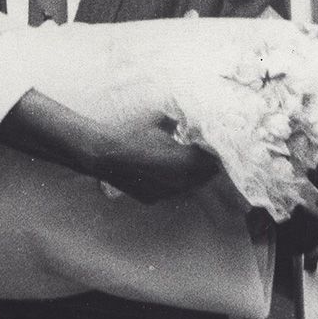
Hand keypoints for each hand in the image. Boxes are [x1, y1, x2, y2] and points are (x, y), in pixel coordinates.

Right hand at [99, 125, 219, 203]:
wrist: (104, 153)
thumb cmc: (132, 133)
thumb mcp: (159, 119)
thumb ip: (177, 122)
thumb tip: (185, 121)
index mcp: (185, 161)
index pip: (211, 162)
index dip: (213, 154)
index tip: (211, 147)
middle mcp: (179, 182)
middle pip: (203, 178)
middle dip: (204, 167)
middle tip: (202, 155)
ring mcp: (166, 193)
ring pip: (187, 187)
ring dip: (189, 177)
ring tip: (183, 163)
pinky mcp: (152, 199)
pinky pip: (170, 192)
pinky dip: (172, 183)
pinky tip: (164, 172)